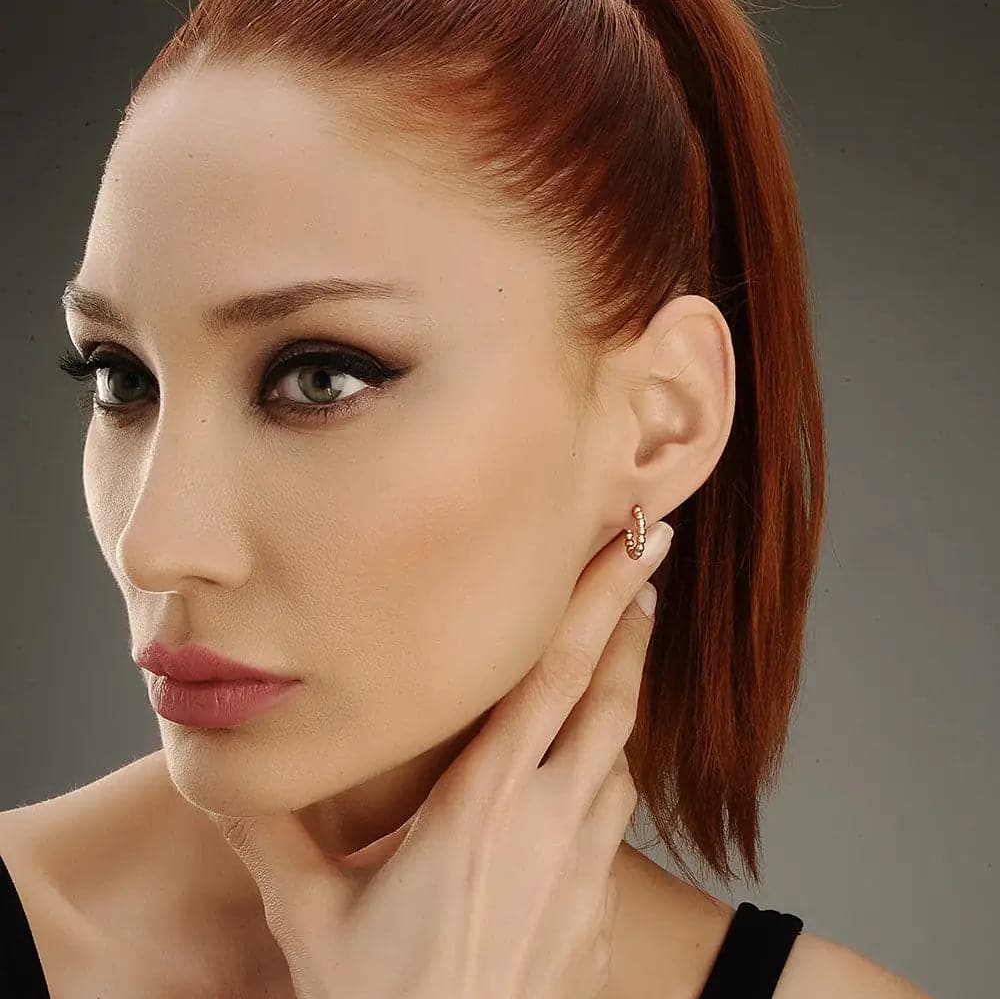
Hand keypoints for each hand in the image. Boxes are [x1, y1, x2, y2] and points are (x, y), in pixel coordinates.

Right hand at [205, 518, 674, 998]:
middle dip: (631, 616)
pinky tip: (595, 762)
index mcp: (480, 806)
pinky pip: (614, 812)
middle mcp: (546, 821)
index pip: (549, 679)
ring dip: (624, 689)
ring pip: (619, 750)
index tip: (627, 549)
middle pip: (605, 694)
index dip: (593, 606)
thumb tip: (216, 777)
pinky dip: (610, 767)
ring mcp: (584, 864)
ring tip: (626, 643)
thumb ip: (269, 837)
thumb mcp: (312, 919)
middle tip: (652, 554)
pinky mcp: (599, 905)